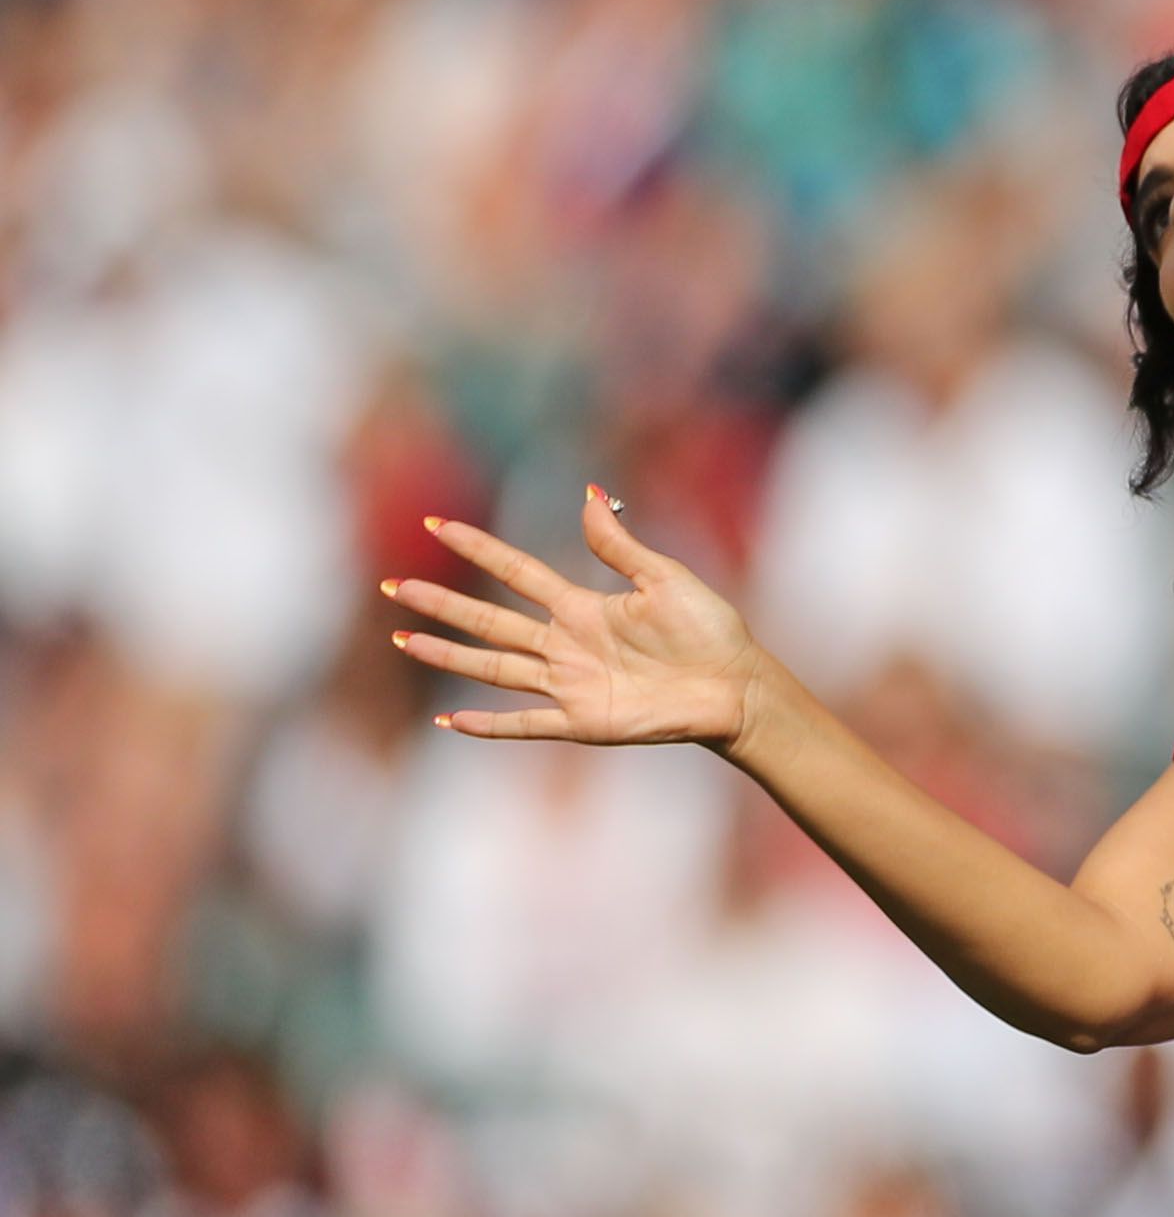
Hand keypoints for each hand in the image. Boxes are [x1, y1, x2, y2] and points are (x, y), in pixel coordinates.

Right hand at [384, 491, 766, 751]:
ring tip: (403, 640)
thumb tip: (591, 492)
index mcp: (584, 607)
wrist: (736, 685)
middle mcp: (566, 645)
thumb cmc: (709, 629)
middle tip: (394, 586)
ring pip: (494, 668)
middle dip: (443, 603)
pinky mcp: (582, 721)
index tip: (438, 524)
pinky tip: (451, 721)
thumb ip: (618, 545)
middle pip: (490, 621)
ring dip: (448, 655)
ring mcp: (570, 685)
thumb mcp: (664, 578)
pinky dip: (489, 725)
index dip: (480, 549)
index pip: (518, 573)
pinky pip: (526, 724)